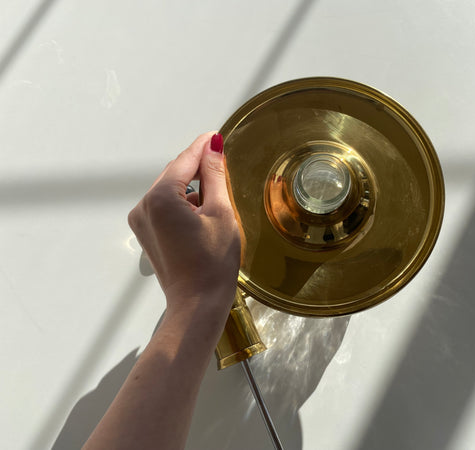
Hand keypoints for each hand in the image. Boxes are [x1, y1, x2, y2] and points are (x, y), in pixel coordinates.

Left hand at [128, 132, 240, 311]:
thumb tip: (213, 147)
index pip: (185, 161)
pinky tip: (202, 214)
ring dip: (191, 187)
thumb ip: (215, 175)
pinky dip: (182, 204)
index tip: (216, 136)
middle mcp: (143, 206)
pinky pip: (164, 207)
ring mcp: (141, 221)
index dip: (203, 147)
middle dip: (197, 168)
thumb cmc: (213, 263)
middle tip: (221, 161)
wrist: (198, 304)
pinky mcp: (145, 233)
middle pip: (174, 175)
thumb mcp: (221, 212)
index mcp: (160, 198)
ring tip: (216, 198)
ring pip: (169, 191)